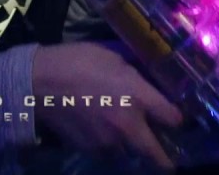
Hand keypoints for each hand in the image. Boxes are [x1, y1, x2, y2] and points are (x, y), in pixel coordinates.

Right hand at [32, 41, 182, 168]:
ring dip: (131, 148)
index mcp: (139, 97)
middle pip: (156, 154)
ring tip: (126, 137)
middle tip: (168, 160)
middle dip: (164, 159)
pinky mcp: (88, 149)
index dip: (178, 120)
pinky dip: (108, 147)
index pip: (173, 118)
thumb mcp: (116, 58)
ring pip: (128, 154)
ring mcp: (107, 142)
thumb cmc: (79, 61)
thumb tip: (148, 83)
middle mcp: (128, 125)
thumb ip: (136, 76)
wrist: (40, 83)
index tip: (177, 120)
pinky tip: (102, 133)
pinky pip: (106, 153)